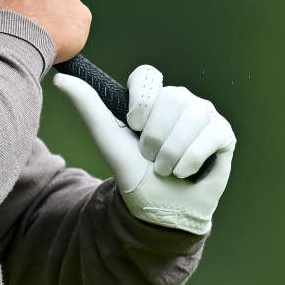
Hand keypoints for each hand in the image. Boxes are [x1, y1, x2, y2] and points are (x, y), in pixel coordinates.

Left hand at [54, 64, 234, 233]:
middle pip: (172, 98)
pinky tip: (187, 172)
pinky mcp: (223, 133)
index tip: (133, 124)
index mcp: (152, 97)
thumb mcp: (108, 139)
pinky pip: (210, 134)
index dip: (141, 100)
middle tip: (152, 158)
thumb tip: (60, 79)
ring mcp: (204, 115)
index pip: (148, 75)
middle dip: (156, 137)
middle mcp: (180, 100)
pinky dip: (192, 160)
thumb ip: (88, 106)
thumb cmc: (134, 172)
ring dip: (173, 152)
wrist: (159, 209)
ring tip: (167, 168)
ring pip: (193, 115)